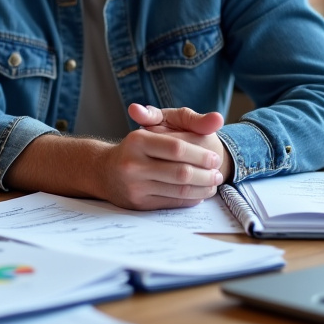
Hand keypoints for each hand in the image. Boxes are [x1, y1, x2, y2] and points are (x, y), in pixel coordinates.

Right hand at [91, 105, 227, 209]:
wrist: (104, 171)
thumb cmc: (137, 147)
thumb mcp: (157, 125)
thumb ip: (190, 120)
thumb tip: (218, 119)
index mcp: (138, 140)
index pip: (177, 148)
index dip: (201, 155)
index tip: (215, 158)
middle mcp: (133, 164)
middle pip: (181, 173)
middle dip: (206, 175)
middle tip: (218, 174)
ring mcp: (134, 186)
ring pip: (179, 191)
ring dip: (202, 189)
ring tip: (212, 184)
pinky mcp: (138, 203)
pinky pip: (172, 203)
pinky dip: (190, 199)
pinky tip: (199, 194)